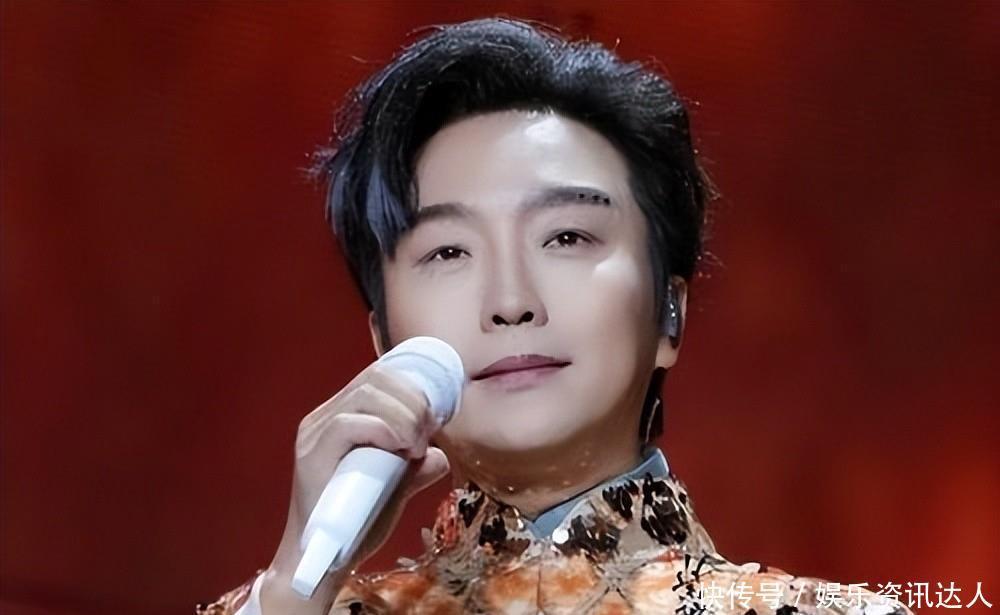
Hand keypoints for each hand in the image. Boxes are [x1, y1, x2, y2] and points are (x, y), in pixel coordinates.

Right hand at [259, 361, 450, 613]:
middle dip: (414, 399)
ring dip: (404, 414)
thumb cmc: (357, 523)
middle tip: (432, 430)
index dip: (414, 387)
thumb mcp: (394, 488)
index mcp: (340, 415)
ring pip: (364, 396)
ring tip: (417, 445)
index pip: (378, 377)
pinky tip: (402, 449)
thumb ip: (414, 468)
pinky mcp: (311, 455)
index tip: (438, 416)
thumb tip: (441, 456)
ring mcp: (314, 434)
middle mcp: (323, 417)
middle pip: (375, 379)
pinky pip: (348, 424)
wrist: (324, 560)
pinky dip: (383, 429)